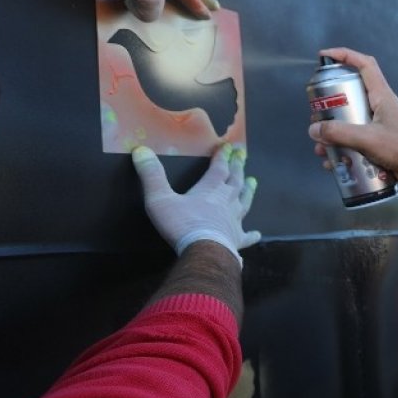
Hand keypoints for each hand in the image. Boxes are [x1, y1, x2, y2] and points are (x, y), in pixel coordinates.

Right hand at [132, 143, 259, 266]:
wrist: (204, 251)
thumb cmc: (182, 224)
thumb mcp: (160, 199)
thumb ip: (152, 176)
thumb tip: (141, 151)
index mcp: (211, 189)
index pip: (219, 167)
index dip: (222, 156)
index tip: (228, 145)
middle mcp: (226, 201)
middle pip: (235, 180)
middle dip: (238, 167)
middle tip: (243, 156)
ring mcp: (234, 220)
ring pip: (244, 201)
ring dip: (248, 191)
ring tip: (253, 181)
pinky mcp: (237, 239)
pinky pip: (247, 236)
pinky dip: (252, 234)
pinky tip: (257, 234)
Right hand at [307, 47, 397, 186]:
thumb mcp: (368, 138)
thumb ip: (340, 133)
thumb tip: (314, 129)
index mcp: (381, 95)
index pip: (365, 65)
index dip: (345, 55)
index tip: (324, 57)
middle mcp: (378, 106)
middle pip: (349, 95)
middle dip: (329, 107)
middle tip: (317, 118)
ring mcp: (377, 124)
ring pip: (348, 122)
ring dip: (332, 134)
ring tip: (321, 148)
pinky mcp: (376, 141)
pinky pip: (354, 140)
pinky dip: (342, 150)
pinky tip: (333, 163)